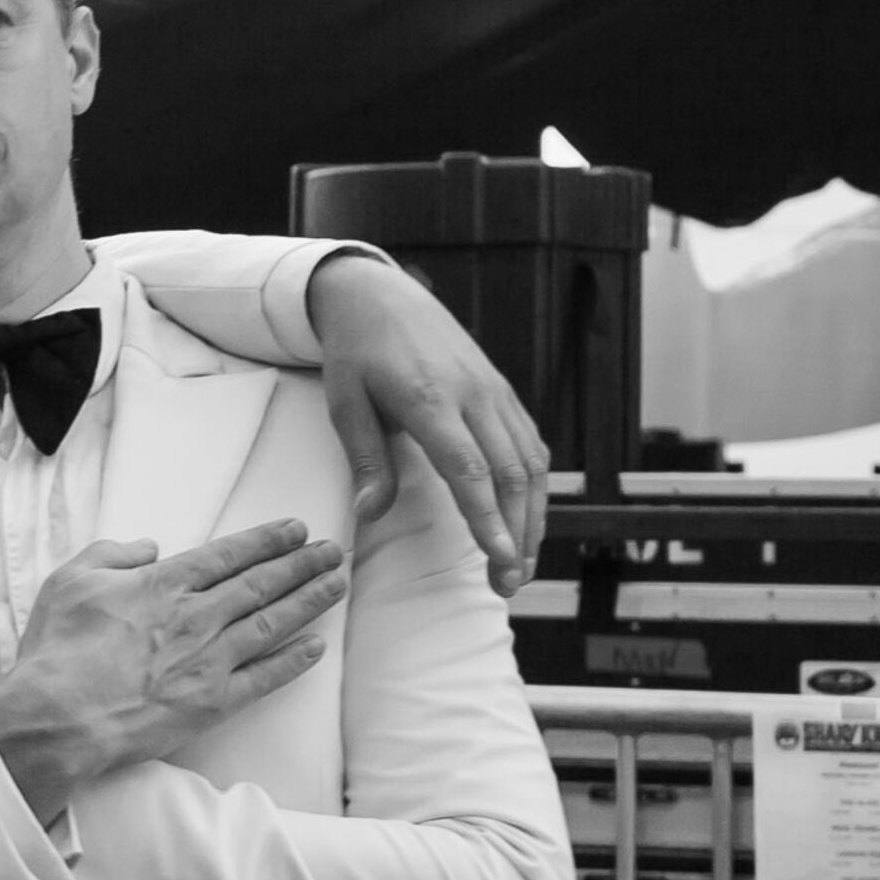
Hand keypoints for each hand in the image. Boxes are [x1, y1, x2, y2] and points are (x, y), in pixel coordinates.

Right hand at [0, 520, 347, 817]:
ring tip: (338, 584)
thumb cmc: (56, 651)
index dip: (265, 540)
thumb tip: (148, 547)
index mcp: (163, 585)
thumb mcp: (68, 582)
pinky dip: (294, 662)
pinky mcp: (214, 703)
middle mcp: (197, 617)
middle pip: (261, 583)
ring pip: (273, 623)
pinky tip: (316, 647)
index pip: (228, 554)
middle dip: (302, 563)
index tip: (296, 529)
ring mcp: (210, 661)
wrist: (58, 718)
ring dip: (310, 601)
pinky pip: (266, 678)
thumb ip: (110, 555)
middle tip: (332, 550)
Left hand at [307, 251, 546, 592]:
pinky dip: (535, 488)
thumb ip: (366, 458)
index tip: (498, 557)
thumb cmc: (356, 351)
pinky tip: (527, 520)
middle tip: (507, 584)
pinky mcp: (504, 393)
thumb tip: (371, 513)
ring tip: (519, 565)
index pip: (469, 467)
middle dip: (515, 533)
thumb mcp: (344, 402)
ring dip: (532, 518)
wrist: (381, 295)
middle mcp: (475, 396)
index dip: (487, 516)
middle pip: (511, 473)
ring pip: (531, 463)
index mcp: (431, 399)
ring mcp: (496, 393)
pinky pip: (530, 445)